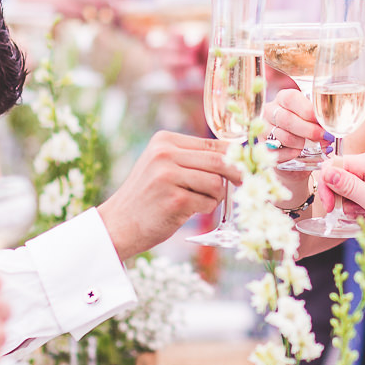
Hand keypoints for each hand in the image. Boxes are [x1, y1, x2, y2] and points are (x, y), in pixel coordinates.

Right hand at [98, 132, 234, 254]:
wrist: (118, 224)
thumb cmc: (148, 196)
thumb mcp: (163, 166)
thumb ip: (193, 159)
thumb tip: (237, 156)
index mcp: (164, 141)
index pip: (212, 144)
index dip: (234, 156)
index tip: (245, 166)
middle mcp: (165, 154)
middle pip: (219, 161)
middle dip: (236, 174)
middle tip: (242, 183)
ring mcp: (168, 176)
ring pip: (216, 183)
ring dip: (215, 196)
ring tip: (196, 201)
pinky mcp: (175, 200)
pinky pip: (208, 203)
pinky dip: (204, 209)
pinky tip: (186, 211)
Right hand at [263, 88, 322, 154]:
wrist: (296, 153)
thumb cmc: (306, 130)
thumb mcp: (312, 119)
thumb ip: (318, 117)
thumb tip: (330, 122)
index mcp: (283, 98)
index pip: (291, 99)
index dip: (307, 110)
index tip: (321, 120)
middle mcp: (270, 111)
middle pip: (287, 119)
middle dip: (309, 130)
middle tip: (325, 136)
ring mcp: (264, 129)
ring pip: (284, 136)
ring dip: (303, 144)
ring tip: (317, 147)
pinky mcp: (264, 148)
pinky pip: (278, 152)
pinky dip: (292, 154)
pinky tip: (300, 153)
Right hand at [319, 151, 364, 246]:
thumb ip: (349, 186)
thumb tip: (325, 171)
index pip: (331, 165)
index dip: (325, 186)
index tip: (330, 207)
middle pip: (336, 178)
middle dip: (340, 199)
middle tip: (357, 212)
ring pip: (345, 192)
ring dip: (352, 208)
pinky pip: (356, 199)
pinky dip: (360, 211)